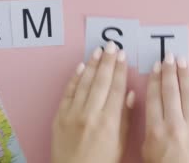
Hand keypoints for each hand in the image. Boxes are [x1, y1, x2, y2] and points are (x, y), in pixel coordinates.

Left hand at [51, 42, 133, 162]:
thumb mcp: (120, 144)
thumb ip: (125, 118)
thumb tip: (128, 94)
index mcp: (109, 121)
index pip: (116, 88)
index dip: (120, 69)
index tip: (123, 56)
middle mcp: (90, 114)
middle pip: (101, 81)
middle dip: (107, 61)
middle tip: (112, 45)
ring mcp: (72, 114)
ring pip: (84, 83)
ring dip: (92, 65)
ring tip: (98, 51)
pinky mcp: (60, 117)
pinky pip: (68, 92)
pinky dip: (75, 79)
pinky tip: (81, 67)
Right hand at [142, 53, 188, 162]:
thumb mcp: (147, 149)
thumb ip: (148, 125)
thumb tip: (150, 103)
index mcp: (156, 130)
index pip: (155, 97)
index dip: (156, 79)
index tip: (156, 66)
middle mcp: (175, 124)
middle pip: (171, 91)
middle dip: (170, 71)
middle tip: (168, 56)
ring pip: (188, 93)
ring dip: (185, 74)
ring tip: (182, 61)